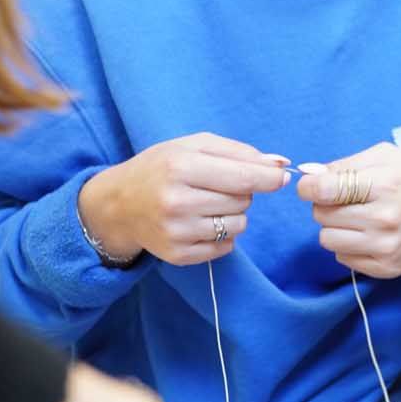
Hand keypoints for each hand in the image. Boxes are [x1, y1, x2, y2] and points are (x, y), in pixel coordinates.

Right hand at [78, 134, 290, 266]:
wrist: (119, 204)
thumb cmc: (162, 167)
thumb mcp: (194, 146)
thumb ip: (240, 152)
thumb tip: (281, 165)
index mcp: (180, 167)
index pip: (243, 177)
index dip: (269, 178)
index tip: (282, 177)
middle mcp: (177, 202)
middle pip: (243, 201)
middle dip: (242, 192)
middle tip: (217, 186)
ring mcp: (177, 232)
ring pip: (239, 225)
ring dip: (233, 214)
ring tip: (207, 204)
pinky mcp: (178, 255)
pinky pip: (226, 247)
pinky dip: (223, 235)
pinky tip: (201, 222)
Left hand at [297, 143, 400, 280]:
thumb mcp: (389, 158)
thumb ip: (347, 164)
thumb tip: (310, 175)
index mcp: (385, 184)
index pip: (325, 189)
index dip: (309, 187)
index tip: (311, 187)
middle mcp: (384, 218)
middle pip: (322, 214)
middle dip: (326, 205)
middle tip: (345, 200)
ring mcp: (385, 247)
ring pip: (326, 239)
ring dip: (334, 227)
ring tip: (356, 218)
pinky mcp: (385, 268)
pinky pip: (341, 257)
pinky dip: (348, 245)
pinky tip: (367, 235)